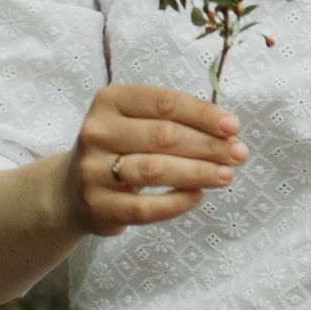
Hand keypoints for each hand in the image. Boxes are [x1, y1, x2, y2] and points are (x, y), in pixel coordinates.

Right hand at [70, 81, 243, 235]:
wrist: (71, 191)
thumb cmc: (120, 149)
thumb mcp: (136, 123)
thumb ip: (174, 122)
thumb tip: (228, 133)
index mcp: (110, 101)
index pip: (164, 103)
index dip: (202, 114)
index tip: (233, 126)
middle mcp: (97, 132)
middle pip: (163, 136)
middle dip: (208, 145)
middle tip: (239, 154)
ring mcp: (93, 171)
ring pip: (155, 170)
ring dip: (198, 172)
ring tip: (227, 175)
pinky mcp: (99, 206)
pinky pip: (145, 207)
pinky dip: (177, 202)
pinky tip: (198, 196)